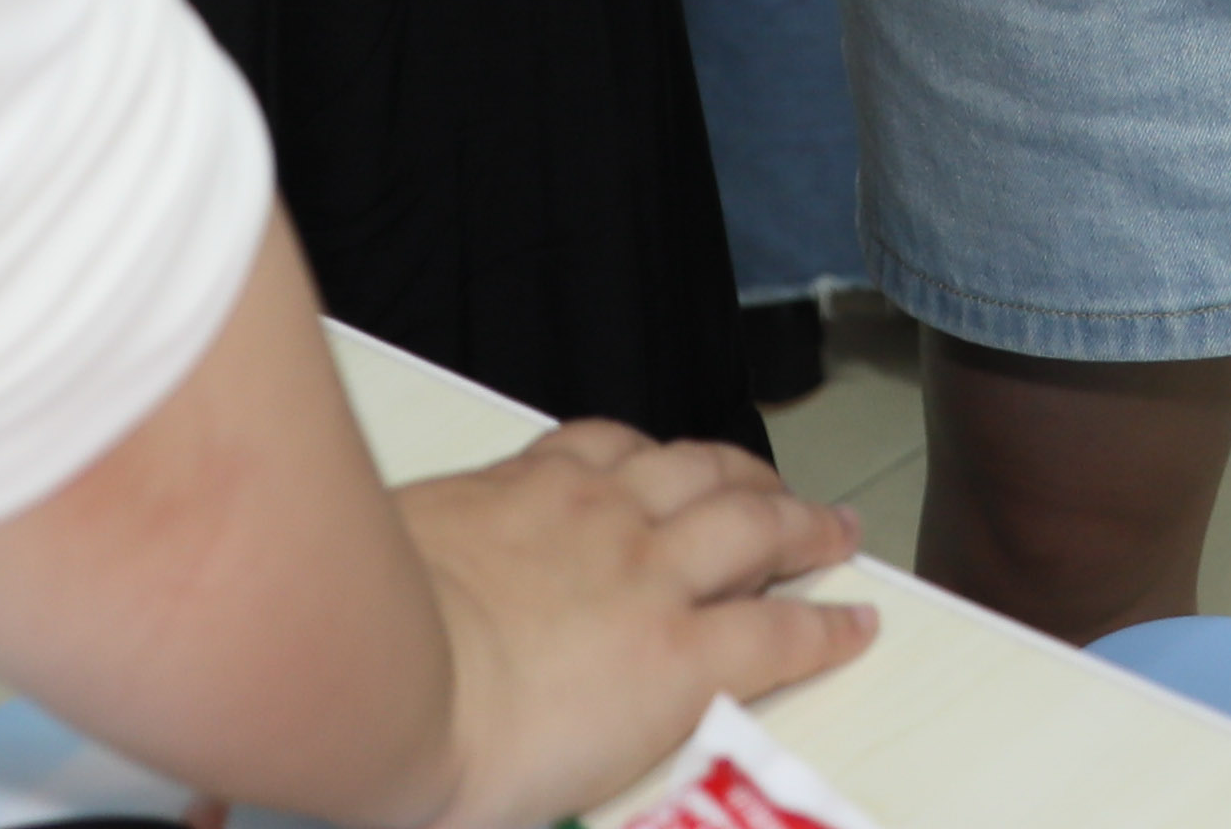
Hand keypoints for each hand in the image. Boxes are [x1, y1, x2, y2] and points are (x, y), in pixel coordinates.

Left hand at [397, 418, 873, 828]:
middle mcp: (649, 574)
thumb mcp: (564, 802)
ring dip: (743, 470)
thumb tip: (604, 770)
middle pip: (758, 531)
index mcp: (671, 666)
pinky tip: (645, 447)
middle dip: (808, 528)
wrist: (376, 671)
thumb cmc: (451, 754)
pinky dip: (643, 442)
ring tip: (762, 475)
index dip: (827, 631)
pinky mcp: (526, 477)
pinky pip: (605, 439)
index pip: (781, 641)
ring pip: (696, 467)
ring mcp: (590, 513)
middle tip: (834, 526)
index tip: (854, 621)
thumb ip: (615, 761)